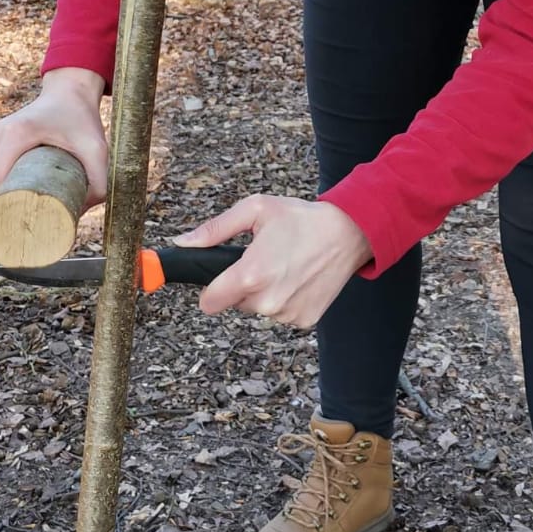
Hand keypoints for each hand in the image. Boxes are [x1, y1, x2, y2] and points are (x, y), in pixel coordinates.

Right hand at [0, 67, 108, 207]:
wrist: (69, 92)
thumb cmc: (81, 119)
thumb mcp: (96, 149)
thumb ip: (97, 182)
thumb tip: (80, 213)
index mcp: (17, 133)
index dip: (6, 202)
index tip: (29, 213)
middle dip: (12, 199)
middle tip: (39, 208)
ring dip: (10, 187)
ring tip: (36, 190)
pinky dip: (8, 177)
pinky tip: (27, 178)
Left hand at [175, 195, 372, 328]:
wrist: (348, 233)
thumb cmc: (301, 219)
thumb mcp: (255, 210)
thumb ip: (215, 229)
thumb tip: (184, 242)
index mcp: (250, 275)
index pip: (209, 303)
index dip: (211, 289)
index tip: (221, 279)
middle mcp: (267, 301)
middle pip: (235, 304)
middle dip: (242, 285)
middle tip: (265, 260)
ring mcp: (286, 314)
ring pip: (259, 309)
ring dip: (265, 293)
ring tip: (286, 266)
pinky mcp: (304, 320)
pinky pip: (281, 314)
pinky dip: (286, 300)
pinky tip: (299, 278)